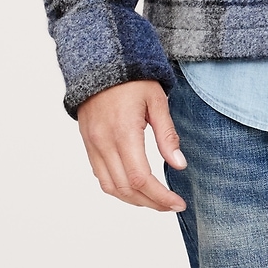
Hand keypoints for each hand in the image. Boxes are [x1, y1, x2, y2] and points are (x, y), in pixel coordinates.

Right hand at [76, 80, 186, 212]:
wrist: (100, 63)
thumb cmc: (132, 79)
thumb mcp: (157, 102)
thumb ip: (167, 135)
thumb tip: (179, 165)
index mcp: (123, 132)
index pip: (141, 179)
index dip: (160, 197)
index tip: (178, 203)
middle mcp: (104, 143)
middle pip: (126, 189)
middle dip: (151, 203)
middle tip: (171, 205)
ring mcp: (93, 145)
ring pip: (111, 187)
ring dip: (134, 200)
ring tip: (156, 200)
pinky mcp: (88, 144)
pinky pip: (100, 176)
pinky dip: (118, 189)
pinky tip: (136, 188)